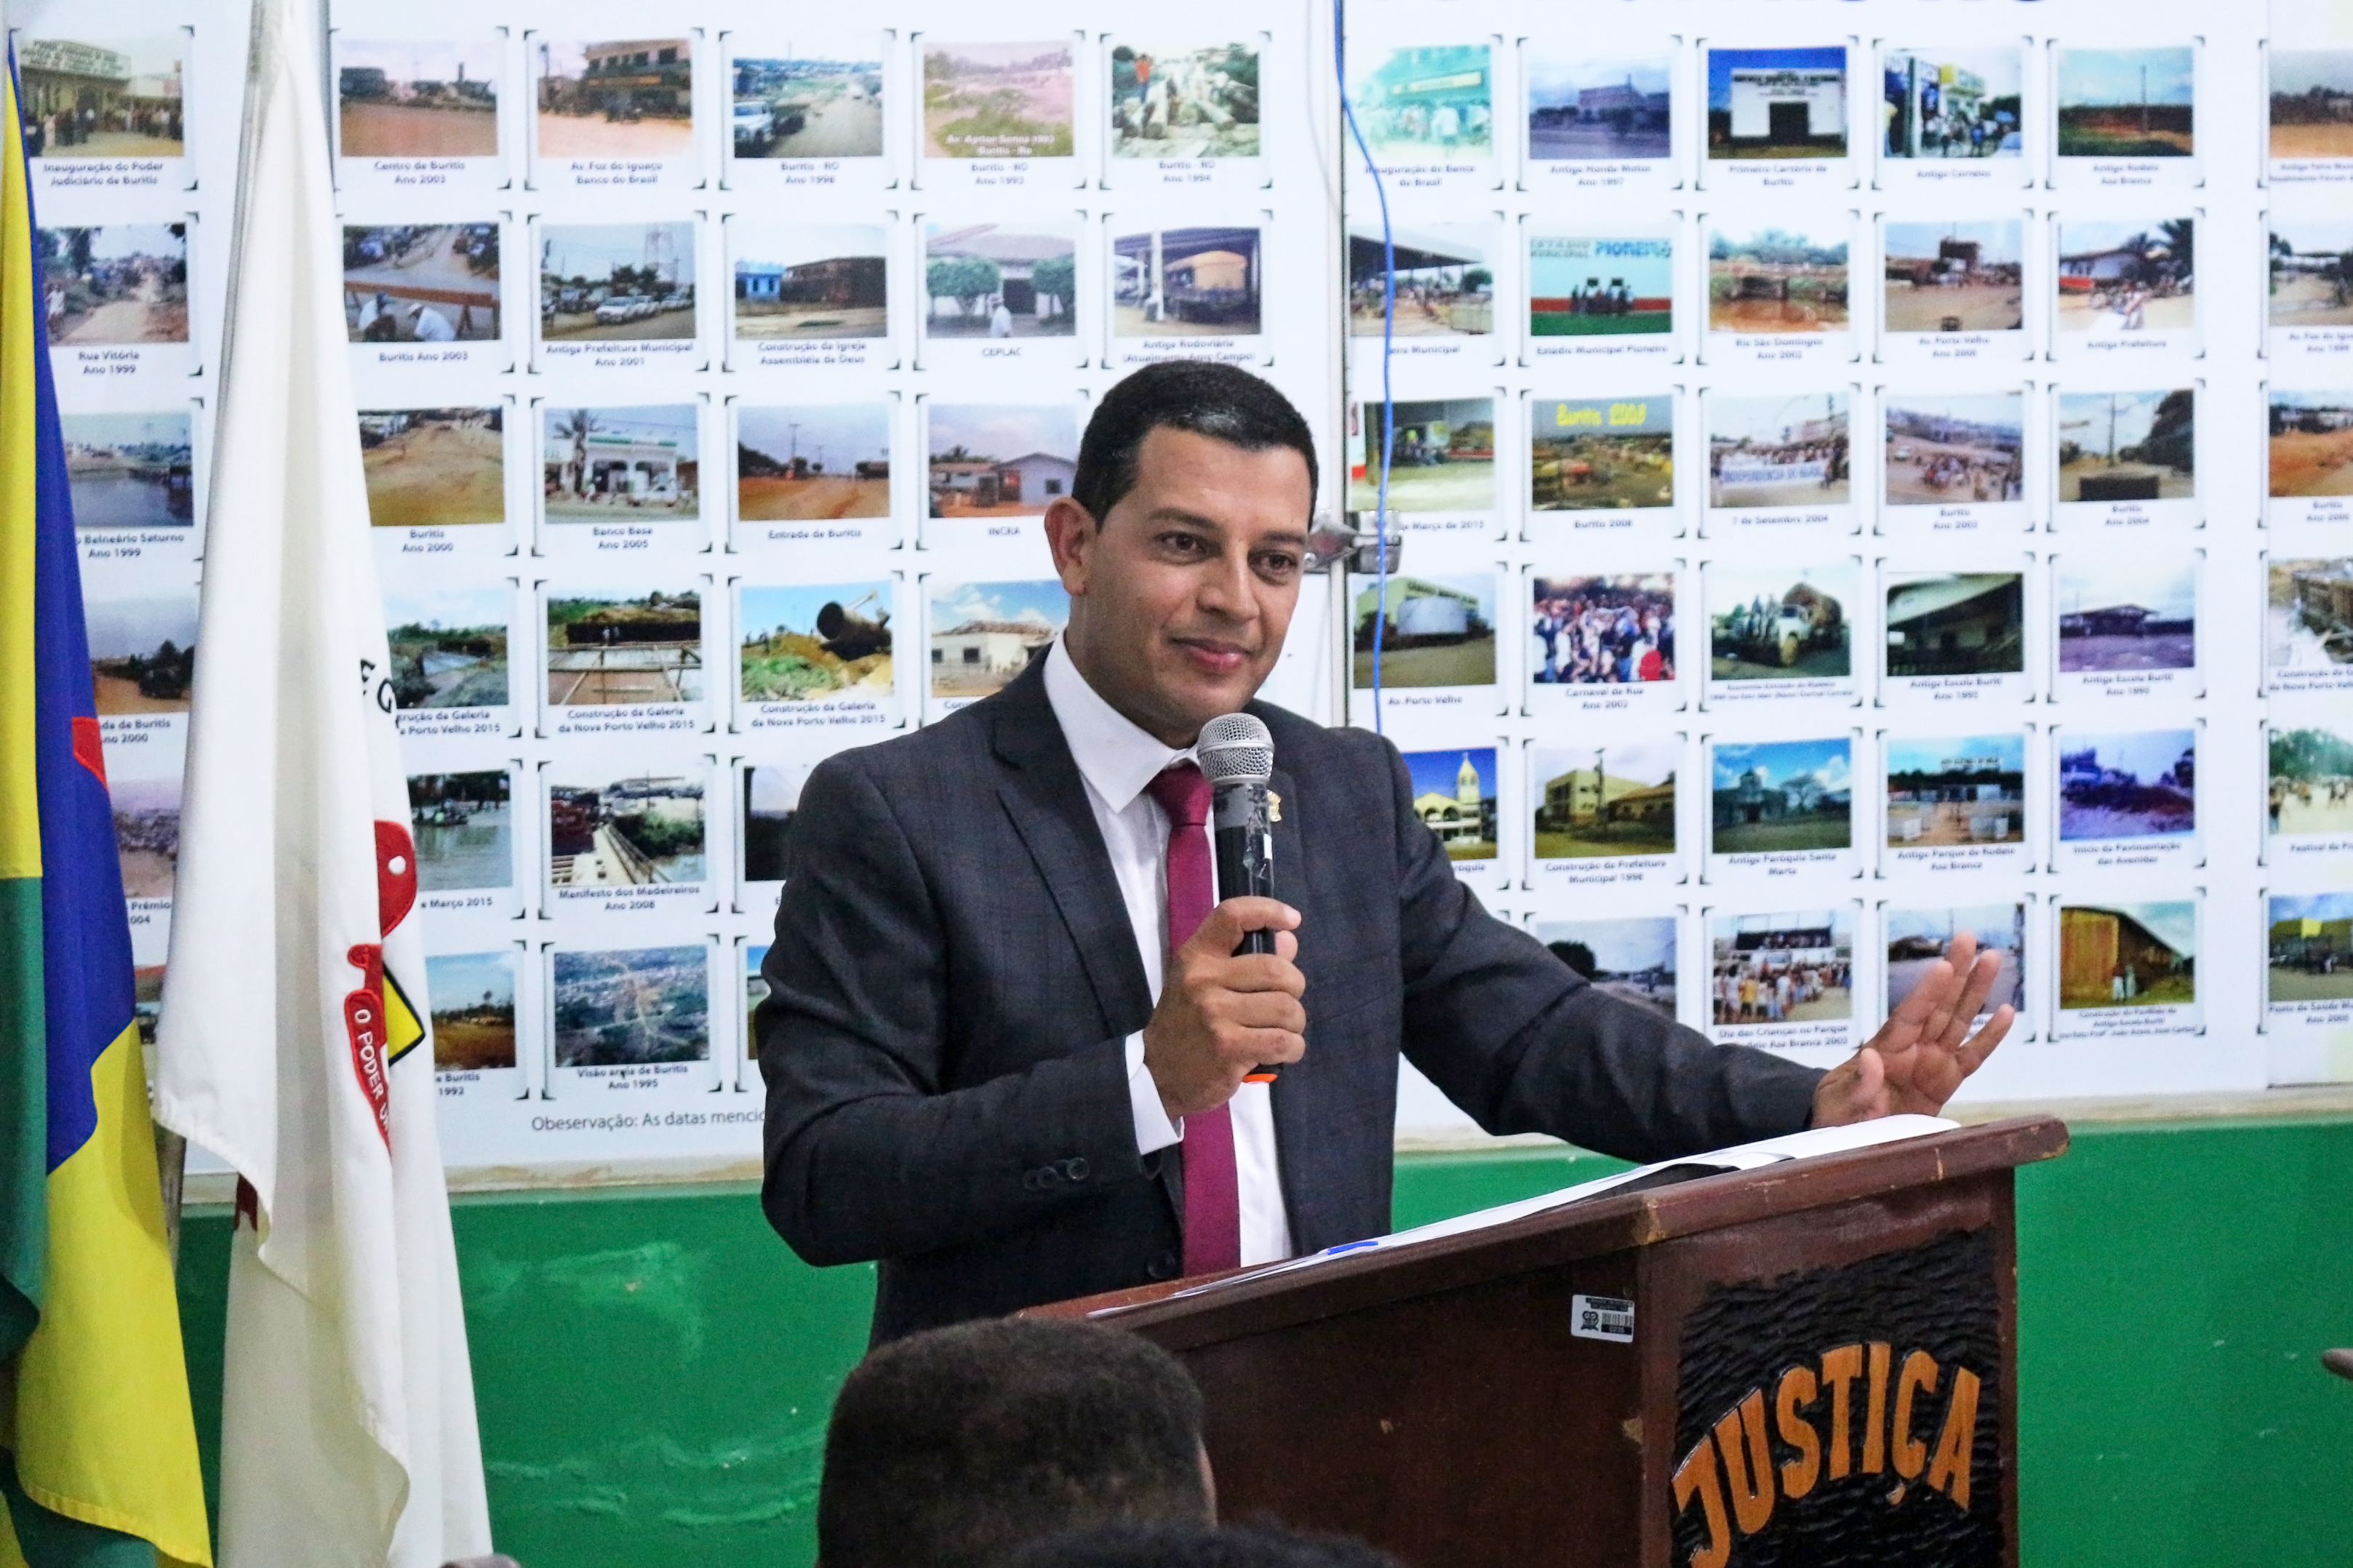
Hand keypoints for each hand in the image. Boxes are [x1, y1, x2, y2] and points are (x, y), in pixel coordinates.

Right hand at [1144, 898, 1305, 1121]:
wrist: (1156, 1076)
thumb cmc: (1188, 1024)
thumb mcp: (1205, 984)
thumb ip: (1246, 958)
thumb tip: (1289, 938)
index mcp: (1196, 956)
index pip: (1232, 915)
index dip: (1268, 909)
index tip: (1292, 919)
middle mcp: (1203, 980)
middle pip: (1278, 970)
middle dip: (1294, 989)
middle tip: (1282, 1005)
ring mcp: (1215, 1015)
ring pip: (1287, 1009)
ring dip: (1294, 1024)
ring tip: (1279, 1032)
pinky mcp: (1228, 1049)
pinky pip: (1284, 1041)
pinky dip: (1293, 1048)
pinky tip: (1280, 1051)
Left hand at [1811, 932, 2012, 1126]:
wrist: (1849, 1138)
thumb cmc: (1839, 1115)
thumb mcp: (1840, 1103)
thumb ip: (1859, 1085)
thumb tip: (1871, 1056)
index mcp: (1885, 1049)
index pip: (1909, 1015)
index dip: (1927, 992)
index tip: (1942, 965)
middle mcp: (1912, 1047)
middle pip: (1938, 1004)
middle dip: (1954, 972)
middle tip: (1968, 938)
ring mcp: (1932, 1061)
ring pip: (1959, 1019)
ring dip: (1976, 990)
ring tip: (1992, 959)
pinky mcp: (1947, 1080)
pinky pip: (1973, 1056)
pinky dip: (1990, 1036)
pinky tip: (2007, 1012)